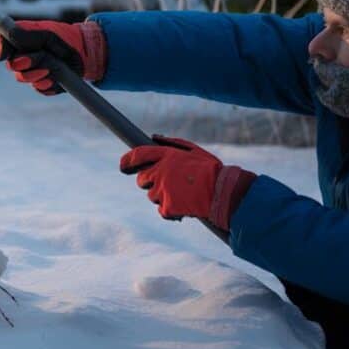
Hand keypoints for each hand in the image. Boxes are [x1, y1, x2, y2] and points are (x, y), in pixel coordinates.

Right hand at [0, 20, 105, 94]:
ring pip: (23, 78)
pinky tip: (55, 77)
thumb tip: (6, 45)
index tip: (4, 55)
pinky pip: (39, 88)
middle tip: (39, 58)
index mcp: (19, 41)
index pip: (1, 44)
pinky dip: (47, 83)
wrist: (84, 53)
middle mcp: (21, 57)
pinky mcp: (42, 84)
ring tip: (52, 67)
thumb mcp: (46, 34)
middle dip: (26, 63)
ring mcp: (30, 72)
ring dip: (37, 73)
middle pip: (11, 65)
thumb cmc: (64, 38)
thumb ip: (24, 38)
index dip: (0, 49)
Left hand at [119, 136, 254, 230]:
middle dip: (149, 182)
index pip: (138, 155)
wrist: (225, 193)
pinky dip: (170, 211)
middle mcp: (161, 171)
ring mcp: (163, 190)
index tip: (123, 166)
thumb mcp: (194, 150)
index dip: (127, 161)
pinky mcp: (167, 207)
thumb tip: (153, 137)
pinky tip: (184, 207)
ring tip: (182, 195)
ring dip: (162, 196)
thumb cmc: (212, 171)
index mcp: (167, 156)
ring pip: (152, 196)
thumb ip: (172, 143)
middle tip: (165, 184)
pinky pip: (162, 210)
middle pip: (142, 179)